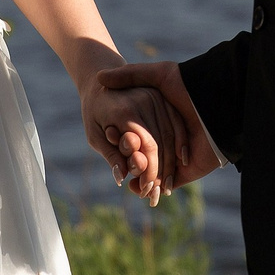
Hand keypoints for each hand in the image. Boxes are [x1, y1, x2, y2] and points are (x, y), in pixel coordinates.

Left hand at [83, 72, 176, 203]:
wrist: (98, 82)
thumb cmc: (93, 111)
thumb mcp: (95, 134)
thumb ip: (110, 155)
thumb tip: (123, 178)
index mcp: (126, 111)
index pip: (146, 145)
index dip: (149, 170)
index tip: (147, 189)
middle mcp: (145, 101)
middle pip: (161, 141)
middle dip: (162, 170)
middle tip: (158, 192)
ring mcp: (156, 97)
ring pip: (171, 133)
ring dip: (172, 161)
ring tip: (168, 184)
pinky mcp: (163, 96)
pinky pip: (176, 121)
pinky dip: (180, 142)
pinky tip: (181, 160)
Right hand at [93, 61, 223, 187]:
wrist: (223, 102)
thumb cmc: (192, 85)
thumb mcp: (160, 75)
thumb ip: (132, 76)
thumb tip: (100, 78)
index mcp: (162, 118)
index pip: (138, 133)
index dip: (122, 138)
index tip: (108, 137)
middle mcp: (170, 137)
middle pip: (145, 154)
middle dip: (130, 161)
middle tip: (116, 163)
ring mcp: (179, 155)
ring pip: (154, 171)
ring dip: (139, 178)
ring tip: (125, 181)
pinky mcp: (189, 170)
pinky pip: (169, 182)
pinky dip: (153, 187)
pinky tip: (137, 187)